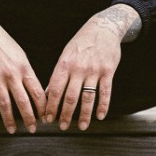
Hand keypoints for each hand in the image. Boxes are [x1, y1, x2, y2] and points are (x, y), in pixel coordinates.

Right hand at [0, 7, 44, 133]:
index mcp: (24, 68)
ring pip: (4, 103)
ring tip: (12, 130)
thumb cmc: (4, 44)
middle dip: (29, 118)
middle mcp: (12, 74)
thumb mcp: (21, 56)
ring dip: (9, 119)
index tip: (45, 118)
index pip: (37, 92)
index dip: (42, 107)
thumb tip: (36, 91)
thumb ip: (27, 73)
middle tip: (32, 129)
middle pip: (23, 101)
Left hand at [42, 5, 138, 130]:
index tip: (47, 119)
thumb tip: (47, 94)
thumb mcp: (66, 55)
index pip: (54, 89)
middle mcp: (78, 69)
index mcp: (65, 64)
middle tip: (62, 127)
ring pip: (88, 97)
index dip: (50, 106)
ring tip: (81, 126)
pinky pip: (105, 92)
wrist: (102, 28)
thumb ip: (58, 75)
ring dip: (84, 115)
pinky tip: (100, 116)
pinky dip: (103, 106)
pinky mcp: (108, 71)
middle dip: (65, 114)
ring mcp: (94, 70)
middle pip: (70, 97)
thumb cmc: (81, 43)